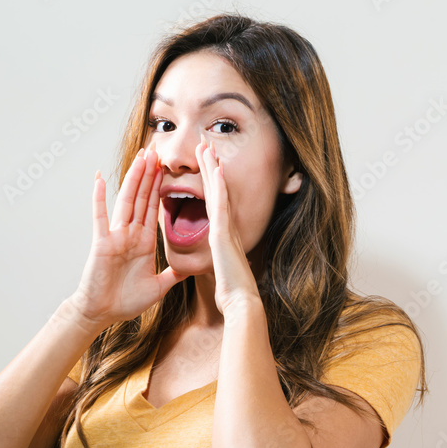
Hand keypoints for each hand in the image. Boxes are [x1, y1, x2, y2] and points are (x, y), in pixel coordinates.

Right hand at [69, 145, 188, 331]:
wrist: (102, 313)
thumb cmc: (125, 301)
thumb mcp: (159, 286)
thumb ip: (173, 274)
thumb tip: (192, 268)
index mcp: (144, 241)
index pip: (154, 207)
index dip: (161, 187)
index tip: (168, 167)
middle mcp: (129, 234)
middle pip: (142, 197)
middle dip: (150, 174)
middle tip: (156, 150)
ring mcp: (115, 236)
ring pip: (126, 200)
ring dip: (133, 178)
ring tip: (140, 156)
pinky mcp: (102, 242)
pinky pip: (100, 216)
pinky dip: (99, 197)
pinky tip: (101, 178)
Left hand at [196, 136, 260, 313]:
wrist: (241, 302)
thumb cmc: (232, 291)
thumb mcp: (221, 270)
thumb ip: (220, 261)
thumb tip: (221, 261)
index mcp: (223, 235)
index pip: (214, 203)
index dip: (210, 183)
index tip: (206, 164)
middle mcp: (226, 227)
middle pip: (217, 190)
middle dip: (210, 167)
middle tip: (205, 145)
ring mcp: (226, 228)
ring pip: (218, 191)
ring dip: (213, 168)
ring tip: (206, 147)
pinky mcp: (223, 233)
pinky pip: (220, 205)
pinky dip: (218, 186)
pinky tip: (215, 168)